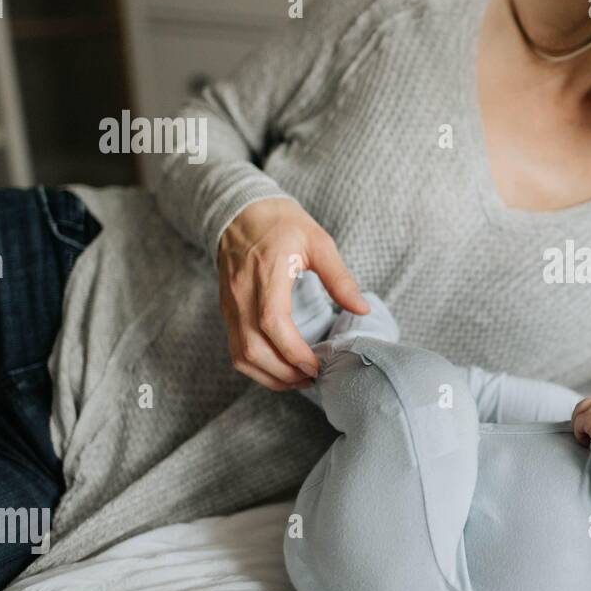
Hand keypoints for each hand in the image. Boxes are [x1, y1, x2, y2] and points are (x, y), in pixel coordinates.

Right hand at [217, 198, 369, 390]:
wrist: (241, 210)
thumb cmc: (281, 223)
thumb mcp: (318, 242)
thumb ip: (340, 278)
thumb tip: (362, 309)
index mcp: (266, 274)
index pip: (272, 323)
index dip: (294, 352)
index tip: (317, 365)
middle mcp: (242, 294)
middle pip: (253, 349)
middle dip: (284, 373)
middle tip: (312, 378)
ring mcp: (230, 305)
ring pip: (241, 355)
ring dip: (269, 376)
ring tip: (298, 380)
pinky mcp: (227, 310)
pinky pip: (235, 349)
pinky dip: (256, 367)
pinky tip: (280, 368)